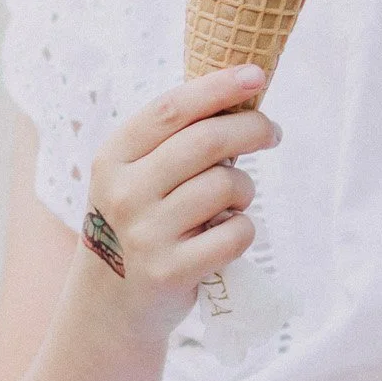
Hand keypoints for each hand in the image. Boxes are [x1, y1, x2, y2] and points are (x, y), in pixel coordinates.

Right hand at [79, 64, 280, 343]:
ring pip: (226, 186)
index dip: (217, 87)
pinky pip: (236, 233)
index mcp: (113, 158)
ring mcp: (146, 234)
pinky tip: (226, 235)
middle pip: (206, 142)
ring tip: (234, 200)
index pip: (171, 109)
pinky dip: (243, 230)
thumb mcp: (135, 178)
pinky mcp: (171, 272)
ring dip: (245, 189)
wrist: (110, 306)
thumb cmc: (138, 226)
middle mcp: (124, 193)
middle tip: (271, 133)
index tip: (256, 74)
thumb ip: (174, 143)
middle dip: (251, 129)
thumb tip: (239, 99)